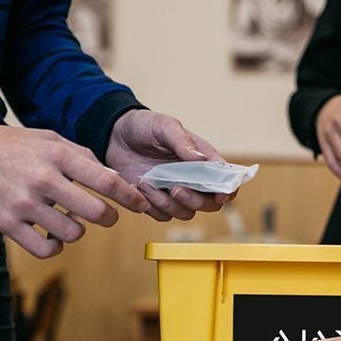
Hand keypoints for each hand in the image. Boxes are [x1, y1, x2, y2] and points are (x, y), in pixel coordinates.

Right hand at [0, 116, 146, 258]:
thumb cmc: (6, 145)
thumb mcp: (45, 138)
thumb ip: (79, 155)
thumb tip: (112, 177)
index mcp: (56, 155)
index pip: (107, 182)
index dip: (130, 197)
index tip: (139, 204)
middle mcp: (42, 179)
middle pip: (96, 212)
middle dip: (108, 217)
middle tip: (106, 216)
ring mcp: (24, 204)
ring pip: (73, 233)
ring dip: (77, 230)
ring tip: (68, 219)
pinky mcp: (7, 224)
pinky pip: (45, 249)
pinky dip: (55, 247)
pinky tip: (52, 236)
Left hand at [106, 110, 229, 221]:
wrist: (113, 135)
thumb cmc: (144, 126)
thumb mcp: (164, 126)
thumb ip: (183, 142)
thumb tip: (202, 159)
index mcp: (202, 160)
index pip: (225, 180)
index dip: (226, 190)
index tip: (219, 194)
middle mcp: (193, 179)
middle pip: (209, 204)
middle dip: (194, 200)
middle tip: (175, 189)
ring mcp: (175, 191)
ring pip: (185, 213)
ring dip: (167, 203)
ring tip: (146, 182)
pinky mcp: (156, 201)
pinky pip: (162, 215)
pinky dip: (151, 205)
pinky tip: (138, 186)